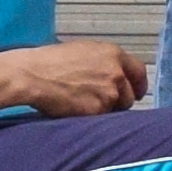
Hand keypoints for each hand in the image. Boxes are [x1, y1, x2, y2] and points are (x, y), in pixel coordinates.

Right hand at [11, 39, 147, 118]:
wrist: (32, 75)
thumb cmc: (50, 62)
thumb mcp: (83, 51)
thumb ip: (105, 61)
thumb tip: (116, 72)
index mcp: (114, 54)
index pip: (139, 72)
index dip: (138, 85)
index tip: (138, 92)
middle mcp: (116, 73)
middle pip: (129, 95)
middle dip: (118, 100)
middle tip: (99, 101)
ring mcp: (109, 92)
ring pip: (116, 109)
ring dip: (105, 109)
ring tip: (82, 103)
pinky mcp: (98, 109)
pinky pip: (101, 119)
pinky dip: (92, 117)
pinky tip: (76, 109)